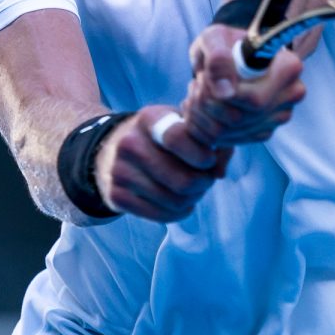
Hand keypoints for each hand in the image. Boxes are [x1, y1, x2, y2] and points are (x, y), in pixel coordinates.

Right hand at [92, 106, 231, 222]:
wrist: (115, 150)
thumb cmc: (162, 138)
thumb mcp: (182, 125)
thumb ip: (209, 140)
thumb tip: (219, 172)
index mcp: (148, 119)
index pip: (178, 138)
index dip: (202, 155)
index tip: (209, 159)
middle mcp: (129, 143)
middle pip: (183, 180)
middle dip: (203, 183)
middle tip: (205, 178)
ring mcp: (119, 171)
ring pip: (175, 201)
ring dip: (193, 199)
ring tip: (193, 189)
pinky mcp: (116, 195)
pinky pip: (161, 216)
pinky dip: (179, 212)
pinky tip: (180, 202)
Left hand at [182, 24, 305, 146]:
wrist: (229, 57)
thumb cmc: (224, 43)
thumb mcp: (214, 37)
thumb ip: (217, 57)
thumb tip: (224, 91)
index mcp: (288, 68)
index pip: (255, 100)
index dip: (222, 95)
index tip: (204, 77)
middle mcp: (291, 95)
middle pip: (238, 118)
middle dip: (207, 103)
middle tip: (197, 82)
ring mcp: (278, 116)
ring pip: (229, 132)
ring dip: (202, 114)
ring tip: (198, 91)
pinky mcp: (263, 131)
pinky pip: (227, 140)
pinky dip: (206, 126)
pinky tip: (203, 105)